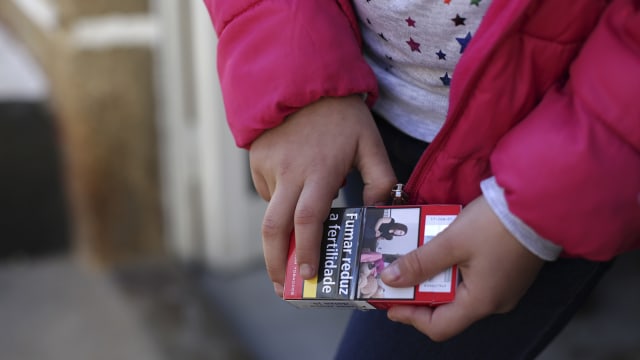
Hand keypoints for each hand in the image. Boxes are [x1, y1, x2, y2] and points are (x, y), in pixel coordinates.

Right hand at [250, 95, 396, 295]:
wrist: (302, 79)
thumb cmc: (341, 115)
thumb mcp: (370, 143)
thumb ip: (380, 179)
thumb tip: (378, 212)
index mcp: (320, 171)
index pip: (309, 219)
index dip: (307, 250)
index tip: (309, 274)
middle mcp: (290, 172)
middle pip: (273, 228)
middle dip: (275, 262)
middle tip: (282, 285)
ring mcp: (269, 166)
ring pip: (270, 211)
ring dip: (281, 231)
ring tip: (294, 241)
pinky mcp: (256, 160)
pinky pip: (266, 192)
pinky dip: (279, 201)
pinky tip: (294, 189)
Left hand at [381, 196, 543, 340]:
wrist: (540, 200)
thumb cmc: (498, 223)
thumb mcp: (451, 241)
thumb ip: (420, 262)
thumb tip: (391, 279)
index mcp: (481, 302)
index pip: (439, 327)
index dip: (410, 317)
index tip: (390, 303)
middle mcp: (495, 301)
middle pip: (448, 308)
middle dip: (419, 292)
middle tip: (398, 276)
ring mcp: (504, 286)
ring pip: (459, 290)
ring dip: (435, 276)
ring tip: (415, 258)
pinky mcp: (508, 270)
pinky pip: (473, 276)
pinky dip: (452, 266)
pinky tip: (440, 248)